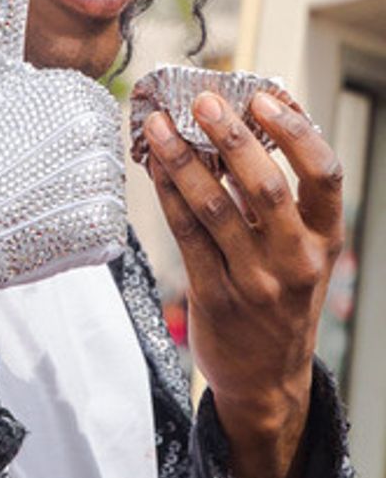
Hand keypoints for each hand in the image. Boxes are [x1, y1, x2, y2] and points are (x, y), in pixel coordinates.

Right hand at [0, 0, 125, 306]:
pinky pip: (102, 232)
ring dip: (66, 201)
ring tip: (24, 202)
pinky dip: (73, 236)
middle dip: (62, 168)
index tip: (13, 145)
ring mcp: (101, 187)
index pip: (84, 117)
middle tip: (17, 177)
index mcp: (78, 91)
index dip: (47, 135)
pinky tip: (36, 229)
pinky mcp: (102, 236)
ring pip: (99, 191)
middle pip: (97, 154)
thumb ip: (3, 10)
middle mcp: (98, 136)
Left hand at [144, 92, 344, 477]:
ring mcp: (256, 280)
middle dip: (233, 137)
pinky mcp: (216, 296)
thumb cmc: (280, 299)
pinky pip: (187, 236)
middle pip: (267, 186)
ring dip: (184, 160)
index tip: (266, 97)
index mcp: (324, 240)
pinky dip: (169, 195)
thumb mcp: (298, 252)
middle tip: (203, 100)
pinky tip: (153, 167)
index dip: (298, 132)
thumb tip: (237, 127)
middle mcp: (296, 258)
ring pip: (217, 208)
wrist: (267, 380)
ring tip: (159, 124)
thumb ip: (278, 201)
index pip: (325, 176)